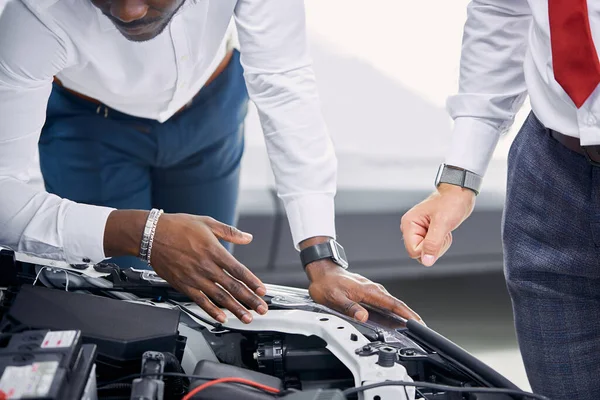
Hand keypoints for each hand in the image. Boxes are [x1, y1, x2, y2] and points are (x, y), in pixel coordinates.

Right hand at [105, 211, 266, 323]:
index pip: (239, 270)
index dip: (252, 282)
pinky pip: (201, 301)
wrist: (151, 234)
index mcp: (214, 251)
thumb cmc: (177, 227)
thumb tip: (247, 237)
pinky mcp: (183, 285)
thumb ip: (229, 231)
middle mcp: (206, 266)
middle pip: (232, 287)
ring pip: (219, 297)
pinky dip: (212, 311)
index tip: (262, 291)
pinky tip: (222, 318)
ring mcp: (195, 278)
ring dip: (235, 309)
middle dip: (249, 300)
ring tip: (247, 317)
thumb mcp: (207, 222)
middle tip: (261, 309)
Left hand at [305, 260, 423, 323]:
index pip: (393, 304)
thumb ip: (350, 308)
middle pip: (396, 305)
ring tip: (411, 326)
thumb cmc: (328, 284)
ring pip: (391, 304)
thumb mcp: (335, 298)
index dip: (407, 314)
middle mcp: (374, 289)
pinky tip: (394, 319)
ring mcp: (372, 290)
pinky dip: (392, 311)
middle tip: (420, 328)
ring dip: (402, 314)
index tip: (418, 323)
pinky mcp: (369, 293)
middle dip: (410, 316)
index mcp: (369, 291)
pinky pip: (384, 303)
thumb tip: (363, 317)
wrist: (323, 272)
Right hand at [401, 183, 475, 266]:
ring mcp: (418, 231)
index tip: (438, 236)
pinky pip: (431, 247)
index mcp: (409, 224)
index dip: (428, 249)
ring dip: (439, 245)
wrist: (459, 194)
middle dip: (434, 247)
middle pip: (419, 253)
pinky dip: (441, 242)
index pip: (413, 251)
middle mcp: (411, 228)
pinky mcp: (426, 232)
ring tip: (444, 229)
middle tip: (442, 232)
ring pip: (426, 252)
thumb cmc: (450, 202)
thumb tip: (426, 261)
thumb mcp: (442, 224)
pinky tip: (444, 230)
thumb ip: (432, 244)